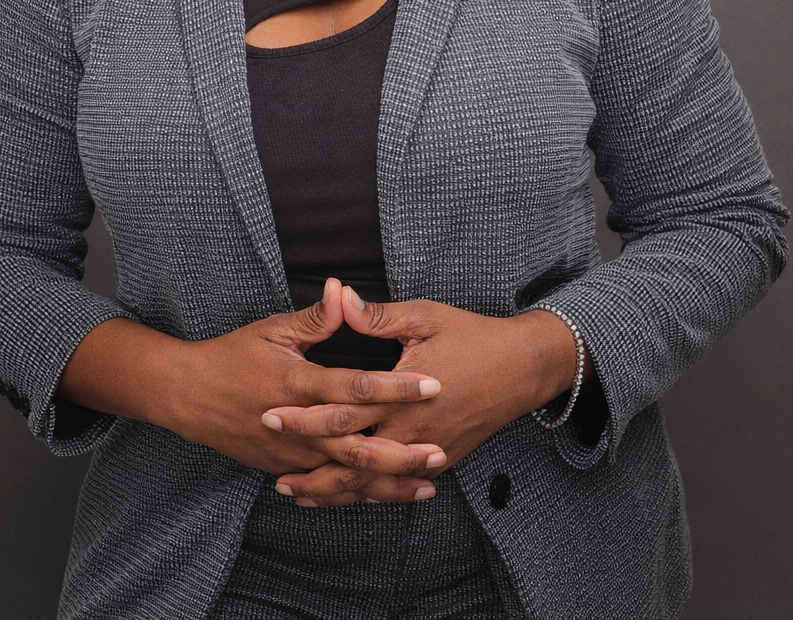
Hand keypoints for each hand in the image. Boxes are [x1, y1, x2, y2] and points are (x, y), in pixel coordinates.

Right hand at [59, 278, 444, 492]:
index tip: (432, 384)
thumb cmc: (232, 355)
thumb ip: (315, 317)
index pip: (357, 386)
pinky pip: (327, 486)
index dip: (397, 387)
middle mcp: (298, 426)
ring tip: (426, 483)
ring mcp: (290, 455)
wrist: (187, 395)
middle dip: (401, 452)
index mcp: (299, 384)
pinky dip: (359, 494)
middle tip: (440, 451)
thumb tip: (343, 290)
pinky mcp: (284, 469)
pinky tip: (388, 495)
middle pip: (358, 445)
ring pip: (346, 476)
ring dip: (388, 482)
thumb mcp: (272, 328)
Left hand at [262, 287, 575, 505]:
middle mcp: (411, 431)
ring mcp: (427, 451)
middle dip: (311, 469)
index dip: (303, 417)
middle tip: (275, 475)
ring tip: (300, 495)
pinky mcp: (441, 460)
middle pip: (351, 460)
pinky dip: (369, 495)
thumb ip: (377, 316)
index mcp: (401, 395)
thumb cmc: (472, 336)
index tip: (269, 416)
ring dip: (335, 492)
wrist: (523, 367)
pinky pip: (398, 486)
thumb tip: (340, 296)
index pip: (341, 411)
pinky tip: (349, 496)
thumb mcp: (423, 316)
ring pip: (373, 483)